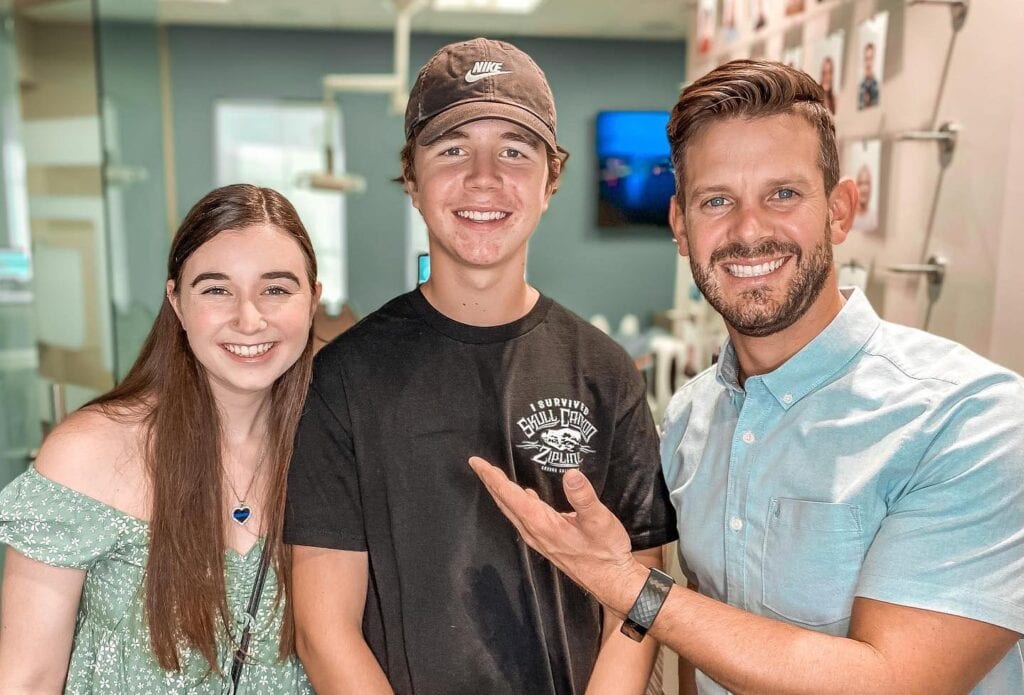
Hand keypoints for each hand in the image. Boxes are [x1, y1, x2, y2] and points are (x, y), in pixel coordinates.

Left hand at [468, 456, 645, 614]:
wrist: (612, 581)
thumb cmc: (606, 552)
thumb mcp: (599, 520)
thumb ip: (583, 497)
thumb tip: (571, 473)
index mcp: (541, 523)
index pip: (509, 495)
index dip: (492, 477)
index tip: (476, 462)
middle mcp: (534, 532)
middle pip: (505, 503)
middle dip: (491, 482)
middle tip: (479, 464)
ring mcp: (539, 539)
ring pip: (513, 511)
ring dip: (501, 493)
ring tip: (495, 477)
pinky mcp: (547, 542)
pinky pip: (524, 518)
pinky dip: (516, 503)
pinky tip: (523, 496)